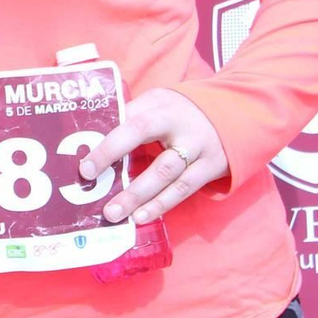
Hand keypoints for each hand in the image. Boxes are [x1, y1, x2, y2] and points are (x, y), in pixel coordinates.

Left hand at [79, 87, 228, 225]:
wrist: (232, 109)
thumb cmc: (179, 108)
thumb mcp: (156, 101)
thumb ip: (130, 115)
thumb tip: (93, 136)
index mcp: (162, 108)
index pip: (132, 127)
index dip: (108, 149)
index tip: (86, 169)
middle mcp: (183, 129)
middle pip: (156, 159)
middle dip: (129, 185)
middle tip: (103, 204)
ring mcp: (200, 150)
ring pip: (169, 179)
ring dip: (142, 199)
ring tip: (117, 215)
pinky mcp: (211, 167)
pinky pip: (184, 189)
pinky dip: (162, 204)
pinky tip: (141, 216)